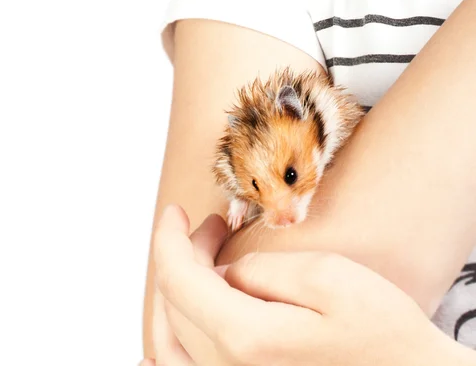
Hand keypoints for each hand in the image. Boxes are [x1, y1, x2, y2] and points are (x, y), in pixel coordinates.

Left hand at [142, 205, 473, 365]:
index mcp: (244, 337)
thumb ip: (261, 270)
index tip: (174, 212)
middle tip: (212, 227)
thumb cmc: (381, 337)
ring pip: (171, 335)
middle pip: (174, 302)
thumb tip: (225, 272)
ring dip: (178, 290)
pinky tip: (177, 323)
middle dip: (184, 254)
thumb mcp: (328, 279)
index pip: (177, 278)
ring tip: (207, 261)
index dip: (168, 238)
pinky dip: (172, 337)